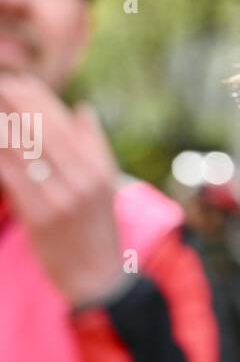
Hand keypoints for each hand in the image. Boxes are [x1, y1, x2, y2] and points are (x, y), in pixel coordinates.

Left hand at [0, 74, 123, 305]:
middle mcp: (82, 180)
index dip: (36, 97)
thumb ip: (95, 146)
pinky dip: (0, 156)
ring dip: (3, 124)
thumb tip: (82, 109)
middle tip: (1, 87)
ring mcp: (60, 199)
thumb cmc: (98, 230)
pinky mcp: (39, 217)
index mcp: (98, 168)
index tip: (18, 83)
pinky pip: (10, 175)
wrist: (97, 278)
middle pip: (40, 127)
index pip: (62, 120)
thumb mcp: (107, 187)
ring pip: (22, 147)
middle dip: (14, 101)